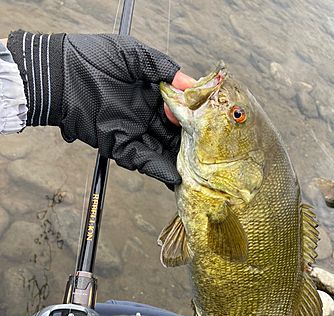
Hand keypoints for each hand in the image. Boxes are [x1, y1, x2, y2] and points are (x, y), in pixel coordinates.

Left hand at [7, 31, 194, 185]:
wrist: (59, 76)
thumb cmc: (91, 58)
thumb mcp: (133, 55)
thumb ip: (163, 68)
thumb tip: (191, 83)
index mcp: (149, 94)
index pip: (176, 110)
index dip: (190, 116)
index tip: (201, 119)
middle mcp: (142, 114)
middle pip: (171, 133)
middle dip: (187, 143)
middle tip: (206, 152)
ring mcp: (131, 131)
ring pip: (160, 150)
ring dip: (176, 160)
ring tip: (196, 170)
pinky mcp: (118, 144)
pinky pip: (141, 159)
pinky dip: (157, 168)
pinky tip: (173, 175)